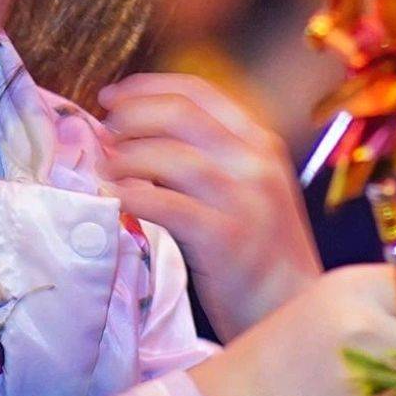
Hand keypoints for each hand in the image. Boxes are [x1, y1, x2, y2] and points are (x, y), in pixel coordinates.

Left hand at [101, 74, 323, 339]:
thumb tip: (138, 135)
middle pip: (180, 114)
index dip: (146, 87)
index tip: (111, 96)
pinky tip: (115, 198)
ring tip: (105, 169)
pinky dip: (132, 195)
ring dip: (126, 157)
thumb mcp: (247, 191)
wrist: (292, 308)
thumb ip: (210, 159)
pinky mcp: (226, 238)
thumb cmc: (259, 253)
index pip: (198, 92)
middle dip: (130, 116)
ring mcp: (244, 200)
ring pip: (170, 156)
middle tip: (102, 132)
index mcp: (260, 144)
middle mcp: (256, 163)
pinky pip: (166, 205)